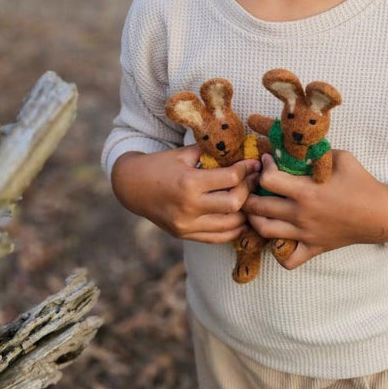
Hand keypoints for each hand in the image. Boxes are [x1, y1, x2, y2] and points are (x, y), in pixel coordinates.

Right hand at [111, 146, 260, 242]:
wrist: (131, 187)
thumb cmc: (160, 165)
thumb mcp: (183, 154)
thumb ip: (211, 153)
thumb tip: (240, 150)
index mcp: (189, 182)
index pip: (231, 178)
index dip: (248, 169)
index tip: (255, 163)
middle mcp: (189, 207)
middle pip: (234, 203)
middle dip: (249, 190)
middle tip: (255, 180)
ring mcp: (186, 224)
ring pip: (230, 225)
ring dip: (245, 212)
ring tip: (251, 199)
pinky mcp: (184, 235)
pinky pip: (217, 238)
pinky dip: (233, 230)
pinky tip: (242, 219)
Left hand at [243, 151, 387, 268]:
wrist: (379, 214)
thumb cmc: (361, 182)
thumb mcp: (340, 157)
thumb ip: (316, 152)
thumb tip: (296, 145)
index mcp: (307, 191)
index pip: (268, 179)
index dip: (263, 167)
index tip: (267, 160)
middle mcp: (301, 214)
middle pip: (258, 206)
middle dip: (249, 192)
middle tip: (252, 183)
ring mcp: (305, 234)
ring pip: (264, 231)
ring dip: (254, 218)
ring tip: (257, 206)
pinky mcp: (312, 248)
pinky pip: (286, 260)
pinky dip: (276, 251)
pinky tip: (277, 235)